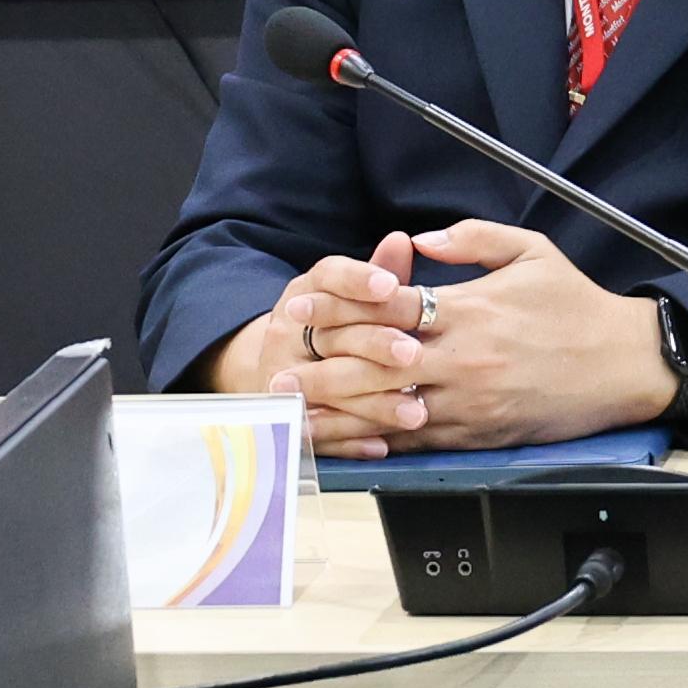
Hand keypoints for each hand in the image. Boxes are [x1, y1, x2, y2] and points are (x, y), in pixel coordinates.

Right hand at [212, 247, 431, 430]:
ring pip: (328, 388)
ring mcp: (282, 375)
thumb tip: (402, 240)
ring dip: (372, 402)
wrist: (273, 368)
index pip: (329, 278)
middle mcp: (287, 331)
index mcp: (306, 293)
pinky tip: (382, 446)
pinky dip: (350, 441)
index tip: (392, 286)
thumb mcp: (348, 296)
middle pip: (333, 335)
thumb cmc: (334, 325)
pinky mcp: (287, 416)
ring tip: (415, 411)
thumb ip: (378, 273)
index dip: (359, 280)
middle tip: (413, 353)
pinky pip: (319, 432)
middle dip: (375, 345)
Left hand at [283, 221, 681, 453]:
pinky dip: (378, 444)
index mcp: (469, 310)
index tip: (299, 306)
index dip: (335, 306)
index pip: (386, 307)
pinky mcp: (479, 434)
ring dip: (337, 413)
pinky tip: (347, 445)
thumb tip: (418, 239)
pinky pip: (418, 443)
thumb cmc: (577, 306)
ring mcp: (469, 402)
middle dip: (320, 367)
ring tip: (294, 414)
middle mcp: (462, 358)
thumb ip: (470, 239)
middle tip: (279, 370)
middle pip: (374, 364)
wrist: (625, 365)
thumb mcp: (530, 251)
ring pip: (388, 411)